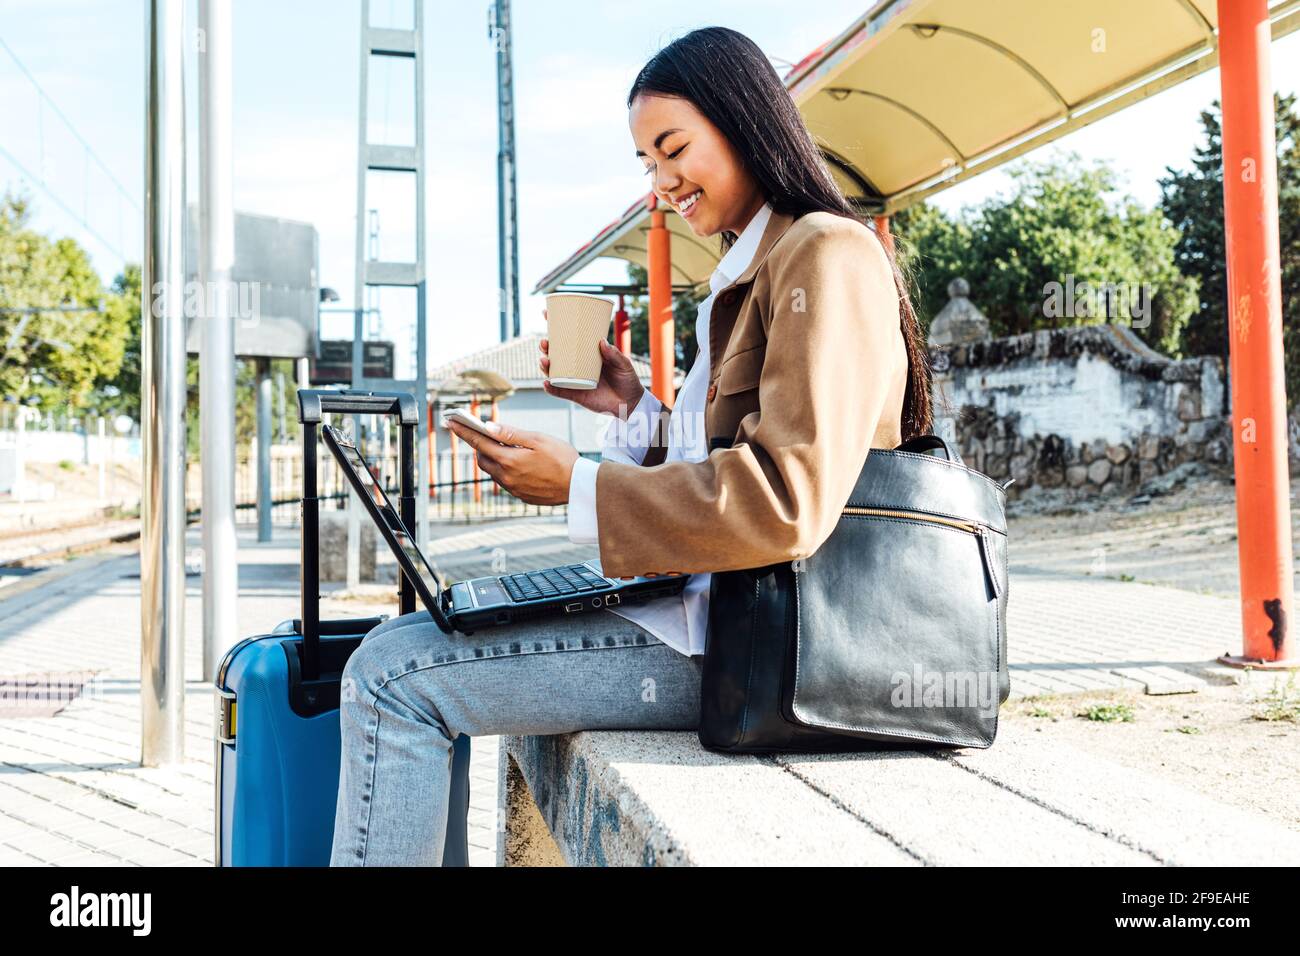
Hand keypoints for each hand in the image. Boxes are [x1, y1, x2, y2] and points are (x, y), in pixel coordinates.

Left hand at [445, 418, 578, 505]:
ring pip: (494, 471)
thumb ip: (512, 434)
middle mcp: (507, 477)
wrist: (578, 486)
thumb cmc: (562, 458)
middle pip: (483, 459)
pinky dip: (506, 470)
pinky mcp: (521, 496)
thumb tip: (488, 427)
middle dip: (481, 446)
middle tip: (488, 435)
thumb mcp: (538, 440)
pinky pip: (506, 481)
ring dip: (494, 459)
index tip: (451, 422)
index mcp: (509, 460)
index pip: (479, 442)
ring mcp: (513, 489)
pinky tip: (520, 464)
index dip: (464, 431)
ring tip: (506, 448)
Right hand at [539, 313, 645, 420]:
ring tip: (544, 360)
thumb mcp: (623, 363)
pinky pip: (559, 391)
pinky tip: (546, 383)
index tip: (545, 314)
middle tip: (545, 342)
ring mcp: (575, 380)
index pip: (568, 338)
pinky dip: (551, 388)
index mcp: (586, 353)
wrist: (630, 403)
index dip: (554, 327)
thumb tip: (601, 341)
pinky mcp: (576, 395)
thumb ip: (614, 354)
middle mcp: (577, 365)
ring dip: (545, 365)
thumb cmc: (627, 379)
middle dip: (546, 347)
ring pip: (554, 371)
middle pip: (556, 354)